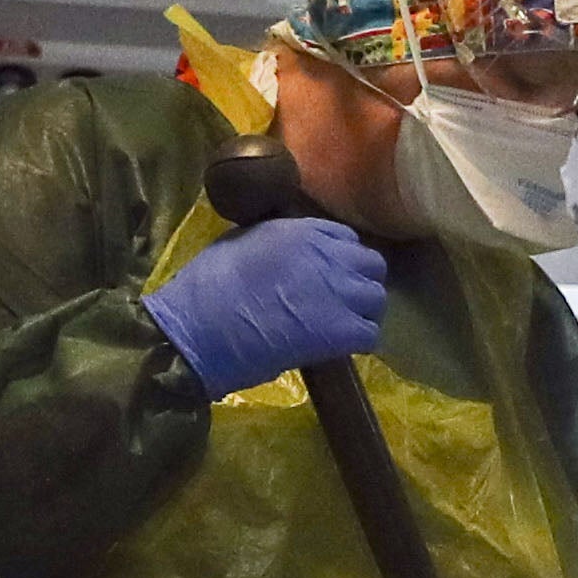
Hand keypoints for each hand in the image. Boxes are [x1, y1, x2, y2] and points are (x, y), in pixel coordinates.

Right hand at [139, 217, 388, 399]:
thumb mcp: (243, 241)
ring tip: (343, 325)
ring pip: (377, 298)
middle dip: (360, 281)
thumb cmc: (209, 284)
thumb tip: (287, 250)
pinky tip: (339, 346)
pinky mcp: (341, 330)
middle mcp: (329, 255)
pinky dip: (360, 341)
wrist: (201, 326)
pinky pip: (371, 334)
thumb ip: (276, 240)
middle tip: (342, 301)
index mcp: (303, 230)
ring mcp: (339, 292)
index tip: (330, 274)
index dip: (341, 259)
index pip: (346, 238)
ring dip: (363, 312)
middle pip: (371, 265)